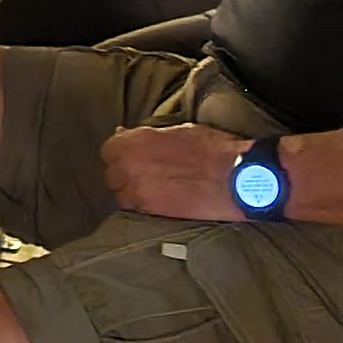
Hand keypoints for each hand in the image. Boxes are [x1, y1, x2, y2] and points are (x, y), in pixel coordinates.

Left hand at [99, 123, 248, 220]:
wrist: (234, 178)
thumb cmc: (212, 149)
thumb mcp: (178, 130)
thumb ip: (147, 136)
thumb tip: (125, 135)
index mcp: (135, 142)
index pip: (108, 150)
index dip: (120, 154)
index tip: (130, 157)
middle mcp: (130, 166)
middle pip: (111, 174)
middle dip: (123, 174)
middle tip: (141, 174)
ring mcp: (138, 190)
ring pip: (120, 194)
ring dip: (130, 192)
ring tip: (150, 190)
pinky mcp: (150, 211)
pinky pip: (134, 209)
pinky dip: (141, 206)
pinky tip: (157, 201)